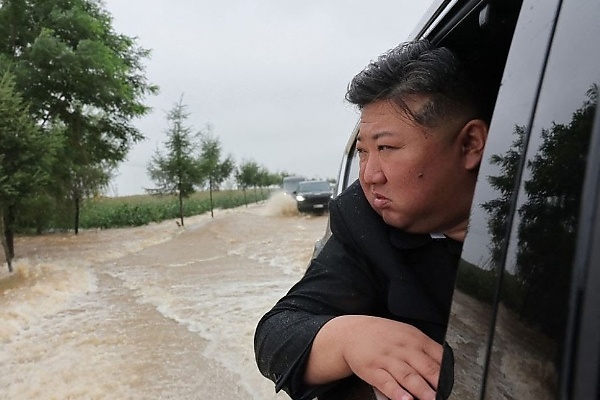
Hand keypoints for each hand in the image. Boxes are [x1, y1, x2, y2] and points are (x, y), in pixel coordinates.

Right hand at [306, 315, 442, 399]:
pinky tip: (404, 399)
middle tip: (445, 395)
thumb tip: (446, 367)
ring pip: (408, 376)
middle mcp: (403, 349)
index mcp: (415, 339)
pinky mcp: (373, 370)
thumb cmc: (383, 335)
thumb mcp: (407, 334)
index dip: (448, 373)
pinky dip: (396, 392)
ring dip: (422, 390)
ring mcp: (388, 359)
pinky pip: (386, 382)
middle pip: (426, 367)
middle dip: (439, 384)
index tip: (453, 385)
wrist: (352, 331)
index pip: (438, 356)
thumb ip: (426, 349)